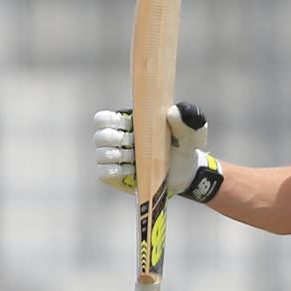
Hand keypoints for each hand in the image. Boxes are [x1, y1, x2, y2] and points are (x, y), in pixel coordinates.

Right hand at [94, 102, 222, 201]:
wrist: (188, 172)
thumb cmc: (185, 145)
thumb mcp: (191, 130)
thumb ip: (186, 118)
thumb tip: (172, 112)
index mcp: (131, 123)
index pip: (103, 119)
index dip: (110, 121)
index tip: (127, 126)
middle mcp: (119, 140)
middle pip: (100, 136)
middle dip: (114, 139)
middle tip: (132, 143)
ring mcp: (116, 160)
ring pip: (101, 154)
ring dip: (118, 156)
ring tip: (136, 158)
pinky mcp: (117, 177)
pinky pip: (104, 173)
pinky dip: (116, 171)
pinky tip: (132, 170)